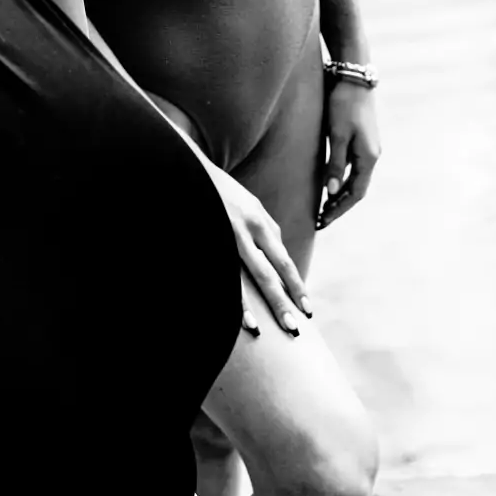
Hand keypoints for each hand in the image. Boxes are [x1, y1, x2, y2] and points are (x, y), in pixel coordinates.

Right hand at [202, 156, 310, 338]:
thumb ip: (265, 229)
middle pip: (269, 272)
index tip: (306, 308)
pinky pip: (222, 274)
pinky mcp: (208, 238)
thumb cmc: (220, 188)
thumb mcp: (249, 204)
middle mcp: (246, 228)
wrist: (188, 166)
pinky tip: (236, 315)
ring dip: (256, 305)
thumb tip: (280, 253)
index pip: (283, 260)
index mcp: (260, 220)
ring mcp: (226, 233)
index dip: (295, 285)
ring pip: (246, 276)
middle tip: (295, 328)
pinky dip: (231, 297)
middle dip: (283, 301)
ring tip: (261, 329)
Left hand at [317, 81, 380, 230]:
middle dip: (339, 206)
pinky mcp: (360, 139)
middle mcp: (372, 155)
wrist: (354, 76)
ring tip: (323, 206)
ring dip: (340, 194)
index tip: (323, 222)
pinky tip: (329, 182)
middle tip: (320, 220)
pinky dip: (341, 178)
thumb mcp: (337, 134)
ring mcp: (367, 147)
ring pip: (354, 179)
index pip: (355, 193)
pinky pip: (351, 167)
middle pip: (356, 189)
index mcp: (368, 158)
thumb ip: (335, 163)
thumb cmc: (344, 104)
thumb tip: (332, 191)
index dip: (339, 209)